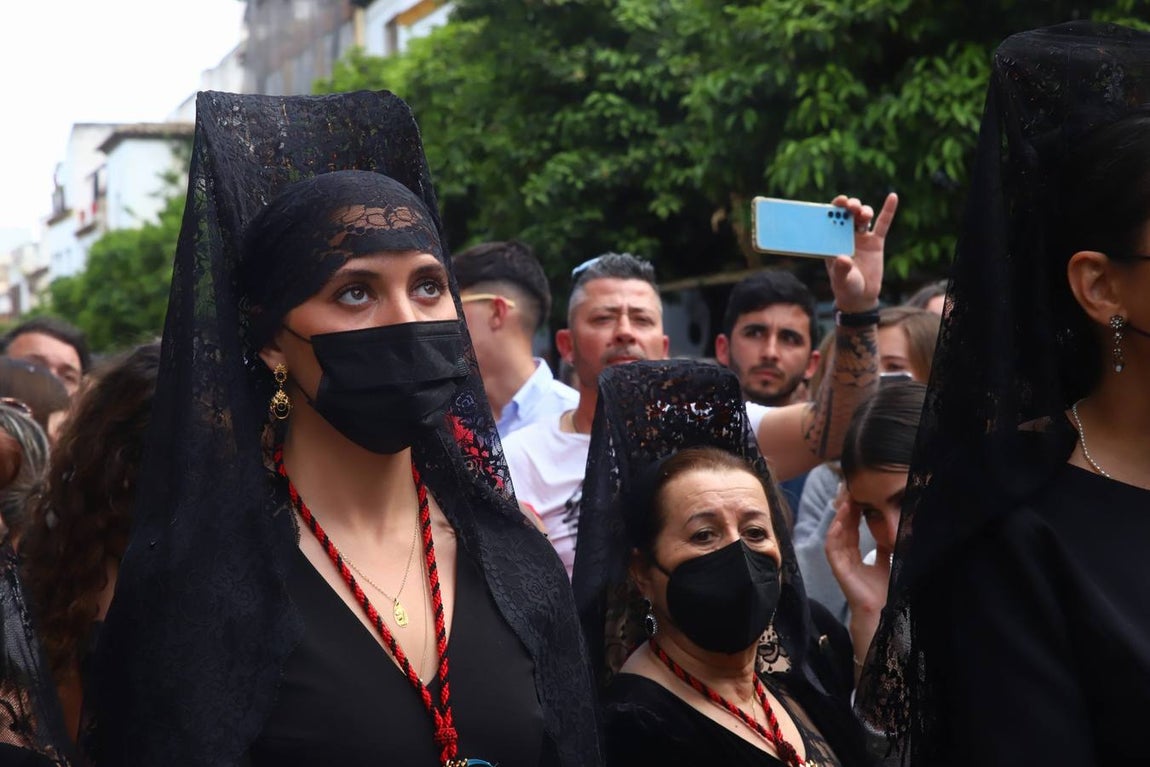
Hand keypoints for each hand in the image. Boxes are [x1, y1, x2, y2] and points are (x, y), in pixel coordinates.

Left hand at [825, 192, 897, 313]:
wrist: (861, 296)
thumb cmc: (846, 287)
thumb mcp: (842, 280)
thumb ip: (841, 269)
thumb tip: (843, 258)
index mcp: (831, 240)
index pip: (829, 220)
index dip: (833, 209)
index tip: (837, 203)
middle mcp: (845, 235)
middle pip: (846, 214)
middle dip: (848, 207)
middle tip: (850, 206)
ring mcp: (861, 237)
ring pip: (862, 217)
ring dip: (863, 211)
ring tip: (863, 214)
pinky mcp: (876, 241)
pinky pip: (883, 223)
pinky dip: (888, 210)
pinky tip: (893, 196)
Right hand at [825, 489, 890, 618]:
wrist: (881, 610)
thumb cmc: (883, 591)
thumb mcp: (886, 563)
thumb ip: (883, 549)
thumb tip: (889, 533)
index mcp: (854, 556)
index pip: (852, 530)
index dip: (854, 514)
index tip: (859, 498)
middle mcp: (845, 557)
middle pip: (842, 529)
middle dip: (846, 511)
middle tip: (851, 493)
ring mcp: (840, 563)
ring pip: (835, 535)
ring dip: (839, 518)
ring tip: (846, 502)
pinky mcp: (838, 569)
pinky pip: (831, 548)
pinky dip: (834, 534)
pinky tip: (839, 522)